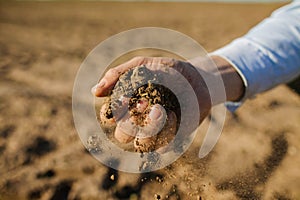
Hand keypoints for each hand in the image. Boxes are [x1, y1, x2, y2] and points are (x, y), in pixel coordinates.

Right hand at [92, 56, 243, 151]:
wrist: (198, 78)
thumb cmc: (167, 71)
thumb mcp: (142, 66)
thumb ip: (118, 75)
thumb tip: (94, 91)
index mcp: (127, 106)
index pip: (109, 116)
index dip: (112, 112)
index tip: (123, 99)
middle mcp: (138, 122)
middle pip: (122, 135)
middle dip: (131, 122)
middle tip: (144, 103)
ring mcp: (155, 132)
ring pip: (141, 144)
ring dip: (148, 129)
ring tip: (159, 109)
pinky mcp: (171, 138)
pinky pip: (162, 147)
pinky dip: (166, 133)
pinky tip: (172, 114)